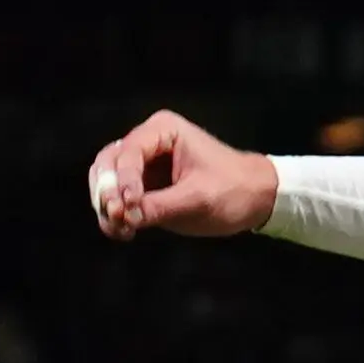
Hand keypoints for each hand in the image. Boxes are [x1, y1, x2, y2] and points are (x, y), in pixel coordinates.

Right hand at [87, 110, 278, 240]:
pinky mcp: (145, 185)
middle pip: (109, 162)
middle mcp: (147, 141)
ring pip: (108, 179)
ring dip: (106, 204)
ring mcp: (143, 163)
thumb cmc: (234, 191)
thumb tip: (124, 217)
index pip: (129, 152)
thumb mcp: (198, 200)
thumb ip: (159, 206)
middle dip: (107, 190)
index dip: (124, 180)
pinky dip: (115, 214)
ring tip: (118, 228)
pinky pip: (119, 197)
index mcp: (163, 130)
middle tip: (115, 216)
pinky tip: (122, 232)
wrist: (256, 200)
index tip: (128, 206)